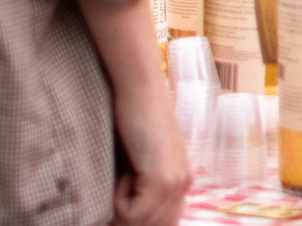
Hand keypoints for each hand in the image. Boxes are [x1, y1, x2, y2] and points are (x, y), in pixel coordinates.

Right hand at [106, 45, 188, 225]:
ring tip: (123, 172)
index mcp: (181, 182)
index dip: (135, 220)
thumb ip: (139, 186)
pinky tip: (126, 167)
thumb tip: (121, 215)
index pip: (164, 223)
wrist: (138, 89)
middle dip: (126, 216)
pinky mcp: (163, 179)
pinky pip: (130, 214)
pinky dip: (117, 197)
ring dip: (119, 204)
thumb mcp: (136, 160)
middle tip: (118, 187)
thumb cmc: (129, 118)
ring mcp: (176, 183)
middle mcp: (184, 185)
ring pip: (138, 224)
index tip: (120, 208)